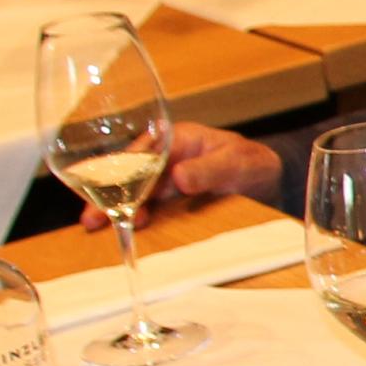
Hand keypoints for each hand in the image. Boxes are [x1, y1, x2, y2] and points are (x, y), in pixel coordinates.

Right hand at [78, 120, 277, 229]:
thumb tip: (179, 177)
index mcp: (177, 138)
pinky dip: (130, 214)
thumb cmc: (254, 164)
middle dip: (108, 194)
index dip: (124, 176)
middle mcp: (166, 155)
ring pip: (133, 190)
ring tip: (95, 225)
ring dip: (114, 207)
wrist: (273, 181)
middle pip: (130, 173)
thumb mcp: (236, 163)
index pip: (143, 156)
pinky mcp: (171, 194)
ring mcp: (166, 175)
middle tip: (92, 218)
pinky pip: (146, 203)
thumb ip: (210, 169)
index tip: (111, 195)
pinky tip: (117, 227)